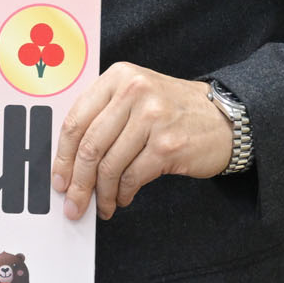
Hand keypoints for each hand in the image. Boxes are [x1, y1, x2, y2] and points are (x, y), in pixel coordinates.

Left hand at [51, 62, 232, 218]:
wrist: (225, 118)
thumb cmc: (173, 110)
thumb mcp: (136, 96)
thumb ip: (103, 116)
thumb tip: (70, 162)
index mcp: (118, 77)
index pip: (76, 119)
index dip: (62, 155)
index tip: (58, 178)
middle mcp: (134, 92)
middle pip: (90, 146)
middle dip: (78, 182)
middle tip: (73, 203)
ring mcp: (153, 117)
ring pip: (110, 165)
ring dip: (102, 193)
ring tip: (102, 205)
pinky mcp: (168, 144)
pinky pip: (133, 177)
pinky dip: (124, 193)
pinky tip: (123, 198)